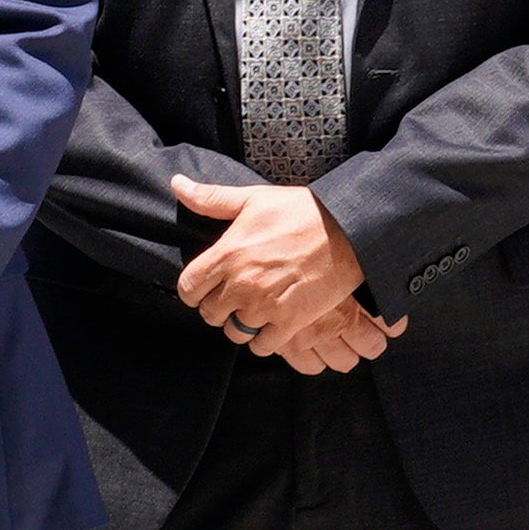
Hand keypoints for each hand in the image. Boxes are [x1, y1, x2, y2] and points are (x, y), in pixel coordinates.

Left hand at [170, 176, 399, 370]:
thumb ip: (210, 198)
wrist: (352, 231)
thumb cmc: (301, 212)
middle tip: (232, 299)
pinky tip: (271, 325)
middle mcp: (242, 284)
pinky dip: (264, 340)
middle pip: (210, 314)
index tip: (206, 287)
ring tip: (252, 311)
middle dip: (217, 308)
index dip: (194, 290)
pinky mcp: (292, 321)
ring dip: (241, 325)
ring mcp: (266, 306)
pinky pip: (263, 346)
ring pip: (235, 332)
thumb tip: (176, 183)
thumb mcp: (253, 199)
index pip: (188, 289)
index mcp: (227, 255)